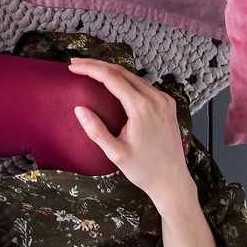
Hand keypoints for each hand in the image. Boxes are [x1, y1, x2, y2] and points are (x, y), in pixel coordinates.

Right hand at [67, 58, 194, 209]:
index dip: (90, 69)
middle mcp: (155, 99)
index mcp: (141, 108)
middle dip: (97, 65)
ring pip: (132, 75)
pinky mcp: (167, 104)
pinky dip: (125, 79)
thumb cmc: (144, 170)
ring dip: (110, 70)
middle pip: (121, 71)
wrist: (173, 182)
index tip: (72, 67)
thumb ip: (96, 131)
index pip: (111, 77)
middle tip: (76, 64)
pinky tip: (113, 82)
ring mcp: (164, 100)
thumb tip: (79, 109)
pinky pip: (143, 84)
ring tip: (90, 70)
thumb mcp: (115, 154)